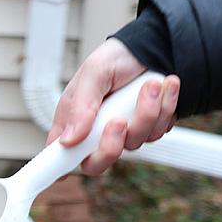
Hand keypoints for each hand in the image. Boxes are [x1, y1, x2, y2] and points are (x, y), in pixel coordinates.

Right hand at [48, 38, 180, 174]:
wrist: (155, 46)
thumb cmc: (117, 57)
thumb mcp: (94, 73)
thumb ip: (80, 106)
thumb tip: (68, 140)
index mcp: (73, 122)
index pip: (58, 155)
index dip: (57, 170)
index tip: (60, 176)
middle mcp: (97, 133)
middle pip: (96, 164)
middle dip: (111, 145)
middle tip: (119, 121)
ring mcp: (125, 133)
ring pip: (134, 143)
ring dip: (147, 112)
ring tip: (151, 84)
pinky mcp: (150, 128)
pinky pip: (159, 131)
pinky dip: (165, 107)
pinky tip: (164, 87)